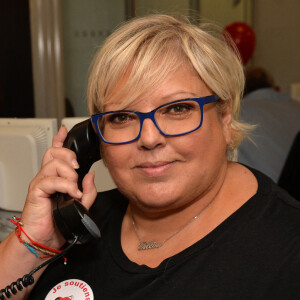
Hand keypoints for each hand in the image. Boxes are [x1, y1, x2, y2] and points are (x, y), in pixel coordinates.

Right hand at [20, 125, 97, 248]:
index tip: (64, 130)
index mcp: (56, 178)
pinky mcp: (36, 191)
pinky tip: (72, 194)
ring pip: (54, 164)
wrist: (43, 240)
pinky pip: (51, 180)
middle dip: (69, 155)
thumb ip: (88, 191)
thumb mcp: (80, 206)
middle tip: (77, 168)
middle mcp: (47, 177)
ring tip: (74, 189)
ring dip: (70, 174)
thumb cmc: (58, 223)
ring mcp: (40, 183)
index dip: (59, 140)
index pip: (55, 154)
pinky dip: (66, 185)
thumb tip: (90, 176)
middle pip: (54, 153)